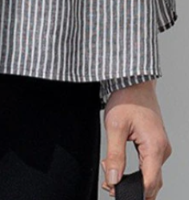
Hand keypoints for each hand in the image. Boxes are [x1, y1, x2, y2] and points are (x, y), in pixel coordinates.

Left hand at [101, 80, 172, 197]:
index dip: (132, 192)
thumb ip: (115, 156)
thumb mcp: (115, 127)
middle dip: (130, 188)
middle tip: (109, 182)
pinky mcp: (156, 145)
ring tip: (110, 170)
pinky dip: (135, 170)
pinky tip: (118, 164)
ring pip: (150, 175)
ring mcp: (160, 148)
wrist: (134, 82)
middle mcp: (162, 150)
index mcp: (155, 147)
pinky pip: (149, 165)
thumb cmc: (127, 99)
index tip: (114, 190)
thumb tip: (113, 179)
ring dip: (131, 179)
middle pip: (151, 183)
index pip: (149, 184)